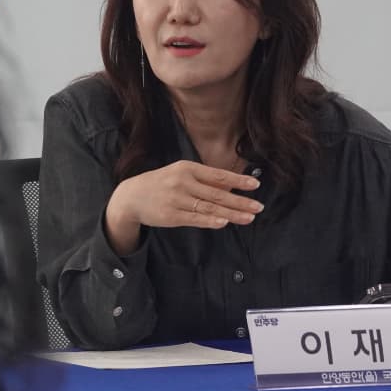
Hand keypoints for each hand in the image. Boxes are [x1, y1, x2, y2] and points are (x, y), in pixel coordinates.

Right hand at [105, 161, 261, 252]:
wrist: (132, 196)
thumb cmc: (162, 183)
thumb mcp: (181, 174)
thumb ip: (204, 181)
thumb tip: (231, 188)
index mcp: (188, 168)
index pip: (218, 175)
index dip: (238, 180)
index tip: (255, 185)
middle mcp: (183, 182)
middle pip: (217, 194)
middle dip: (240, 201)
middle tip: (259, 206)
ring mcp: (176, 200)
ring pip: (209, 208)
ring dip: (231, 214)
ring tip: (249, 217)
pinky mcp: (171, 216)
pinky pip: (195, 219)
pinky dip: (210, 221)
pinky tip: (224, 223)